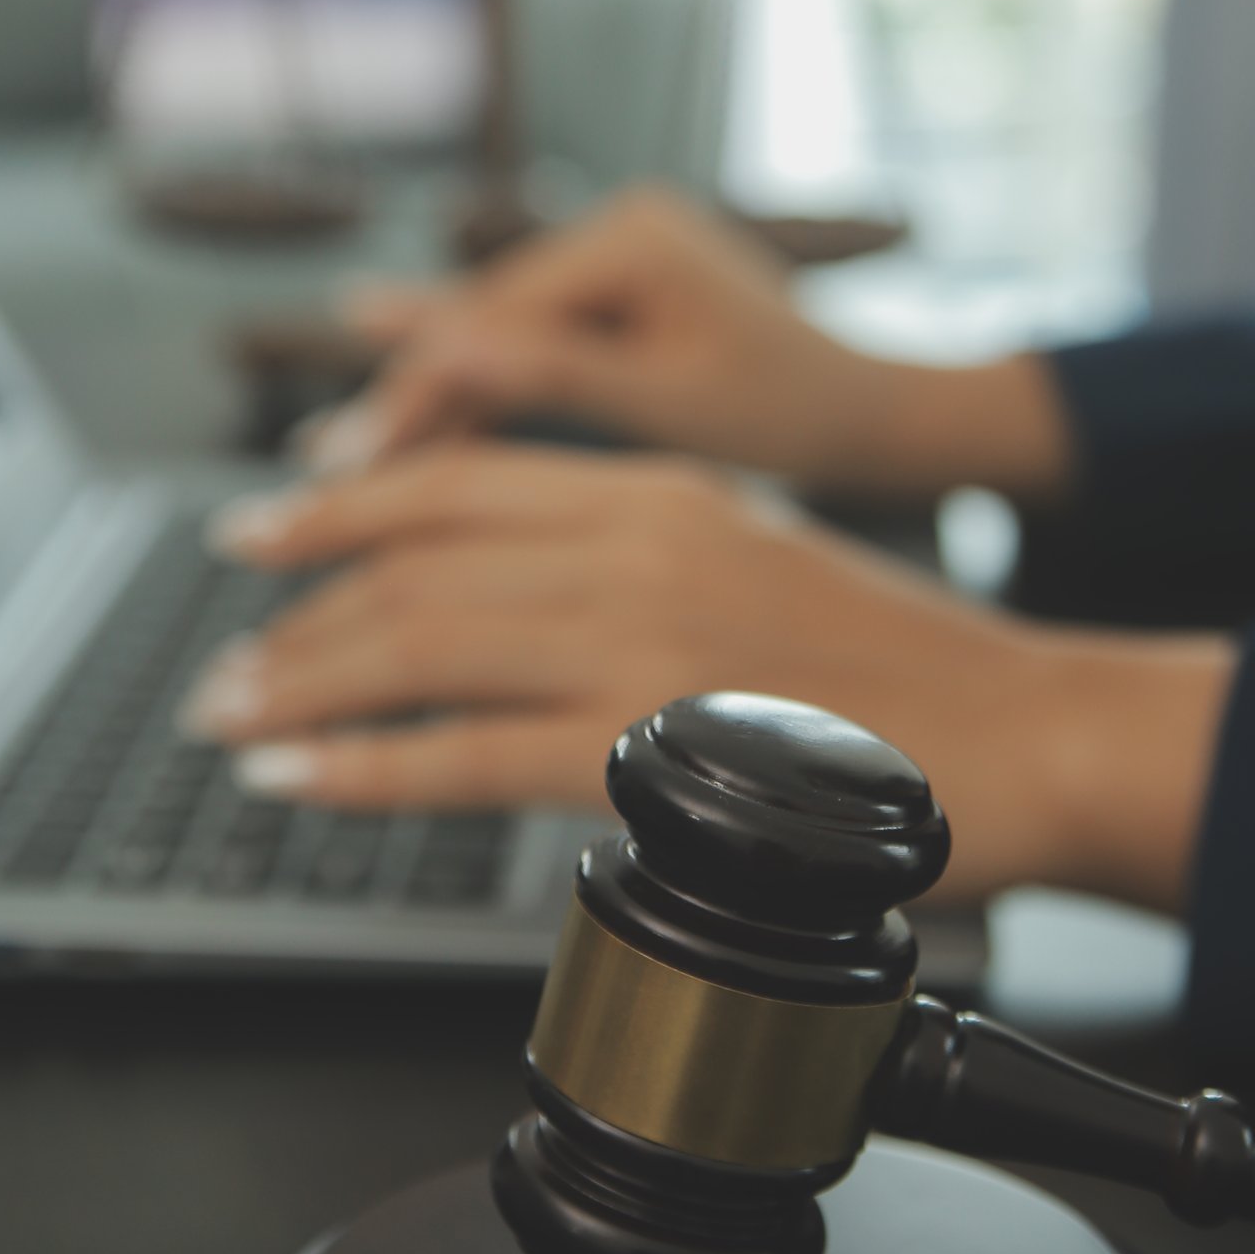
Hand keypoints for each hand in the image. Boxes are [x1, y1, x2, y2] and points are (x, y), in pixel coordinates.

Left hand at [184, 447, 1232, 911]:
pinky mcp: (647, 746)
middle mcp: (636, 543)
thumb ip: (642, 556)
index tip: (263, 528)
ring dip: (301, 684)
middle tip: (224, 659)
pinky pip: (461, 753)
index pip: (459, 476)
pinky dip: (361, 764)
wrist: (1030, 731)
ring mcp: (638, 641)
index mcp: (662, 489)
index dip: (340, 500)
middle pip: (412, 557)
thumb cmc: (907, 670)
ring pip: (416, 642)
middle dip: (293, 608)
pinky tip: (302, 777)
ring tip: (233, 721)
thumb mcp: (758, 556)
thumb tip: (534, 591)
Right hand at [311, 187, 1071, 496]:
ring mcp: (617, 254)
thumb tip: (427, 344)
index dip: (404, 398)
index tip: (332, 470)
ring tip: (330, 477)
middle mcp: (617, 226)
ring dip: (422, 415)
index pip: (487, 322)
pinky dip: (477, 407)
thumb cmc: (804, 420)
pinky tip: (399, 443)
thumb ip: (552, 373)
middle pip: (476, 327)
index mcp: (635, 239)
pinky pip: (528, 353)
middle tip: (307, 486)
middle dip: (396, 411)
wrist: (884, 419)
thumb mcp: (677, 408)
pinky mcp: (620, 293)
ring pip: (492, 344)